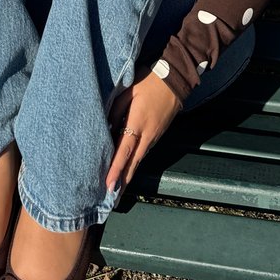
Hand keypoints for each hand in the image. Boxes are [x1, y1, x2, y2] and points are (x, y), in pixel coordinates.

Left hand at [106, 64, 181, 191]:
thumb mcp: (127, 91)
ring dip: (128, 176)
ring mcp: (154, 136)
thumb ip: (114, 110)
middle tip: (112, 201)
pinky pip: (143, 153)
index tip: (109, 186)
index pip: (124, 151)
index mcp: (138, 123)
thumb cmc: (148, 82)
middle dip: (122, 183)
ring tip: (116, 191)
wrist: (175, 79)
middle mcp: (147, 135)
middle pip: (133, 163)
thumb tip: (104, 128)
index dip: (116, 169)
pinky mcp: (157, 135)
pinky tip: (127, 171)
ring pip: (139, 160)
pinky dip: (134, 164)